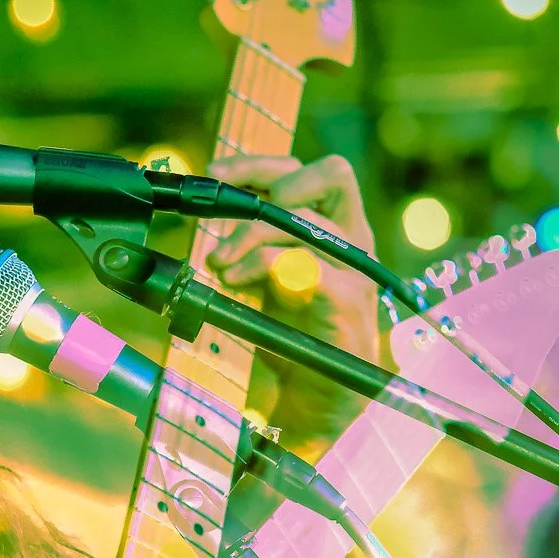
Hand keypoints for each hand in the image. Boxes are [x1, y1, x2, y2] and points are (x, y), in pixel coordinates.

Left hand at [207, 152, 379, 363]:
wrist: (319, 394)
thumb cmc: (292, 333)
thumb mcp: (266, 278)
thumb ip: (251, 245)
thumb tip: (204, 218)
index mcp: (336, 225)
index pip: (307, 168)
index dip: (259, 163)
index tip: (214, 174)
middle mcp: (352, 238)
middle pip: (327, 173)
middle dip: (265, 182)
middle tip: (223, 214)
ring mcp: (354, 266)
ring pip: (302, 221)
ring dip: (246, 236)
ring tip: (217, 263)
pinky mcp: (347, 298)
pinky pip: (303, 263)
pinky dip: (260, 265)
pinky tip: (234, 282)